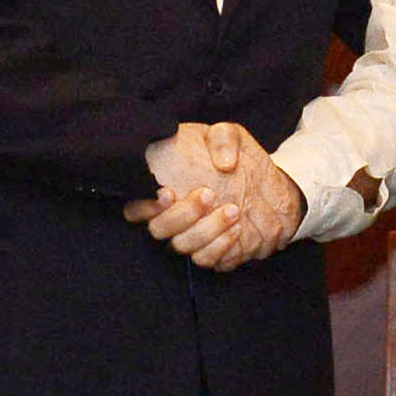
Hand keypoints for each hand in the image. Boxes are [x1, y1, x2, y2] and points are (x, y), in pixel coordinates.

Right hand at [126, 122, 301, 269]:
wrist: (260, 179)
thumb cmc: (233, 154)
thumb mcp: (231, 136)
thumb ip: (223, 139)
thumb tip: (225, 162)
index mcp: (161, 189)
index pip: (136, 207)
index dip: (146, 206)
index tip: (168, 192)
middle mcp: (169, 217)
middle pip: (158, 229)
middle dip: (183, 214)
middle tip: (209, 195)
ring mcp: (187, 237)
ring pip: (182, 246)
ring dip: (207, 230)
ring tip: (233, 211)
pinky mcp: (207, 252)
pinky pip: (204, 260)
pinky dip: (219, 247)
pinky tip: (236, 229)